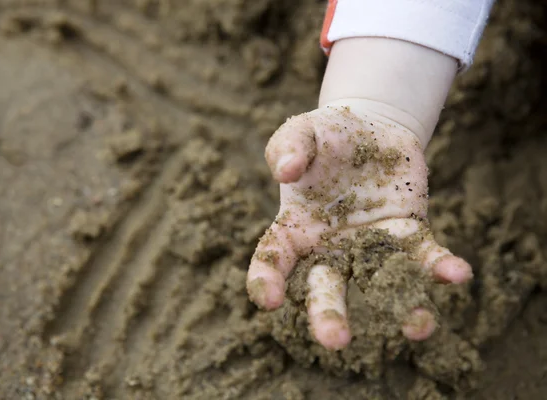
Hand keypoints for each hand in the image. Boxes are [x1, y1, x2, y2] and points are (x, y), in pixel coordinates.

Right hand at [246, 102, 471, 350]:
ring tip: (420, 327)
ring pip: (381, 282)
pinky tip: (456, 274)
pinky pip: (423, 255)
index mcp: (295, 228)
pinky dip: (440, 266)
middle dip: (329, 314)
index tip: (270, 300)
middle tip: (335, 341)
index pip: (273, 260)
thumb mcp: (301, 131)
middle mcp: (331, 247)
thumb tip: (286, 171)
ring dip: (401, 305)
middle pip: (326, 286)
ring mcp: (371, 245)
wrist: (371, 129)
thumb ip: (287, 146)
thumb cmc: (326, 135)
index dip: (266, 281)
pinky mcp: (407, 233)